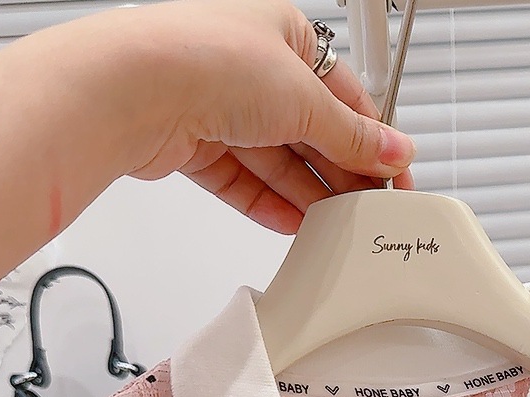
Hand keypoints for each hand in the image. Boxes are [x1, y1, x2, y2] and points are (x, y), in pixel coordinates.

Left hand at [118, 0, 416, 231]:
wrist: (135, 88)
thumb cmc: (209, 59)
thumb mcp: (306, 99)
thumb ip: (353, 136)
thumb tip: (392, 150)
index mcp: (285, 36)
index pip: (344, 96)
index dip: (372, 140)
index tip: (394, 178)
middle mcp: (251, 68)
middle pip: (311, 133)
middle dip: (339, 173)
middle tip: (368, 210)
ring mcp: (222, 107)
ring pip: (277, 162)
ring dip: (307, 195)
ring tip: (336, 226)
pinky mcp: (196, 146)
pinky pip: (244, 183)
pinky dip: (269, 205)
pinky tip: (295, 226)